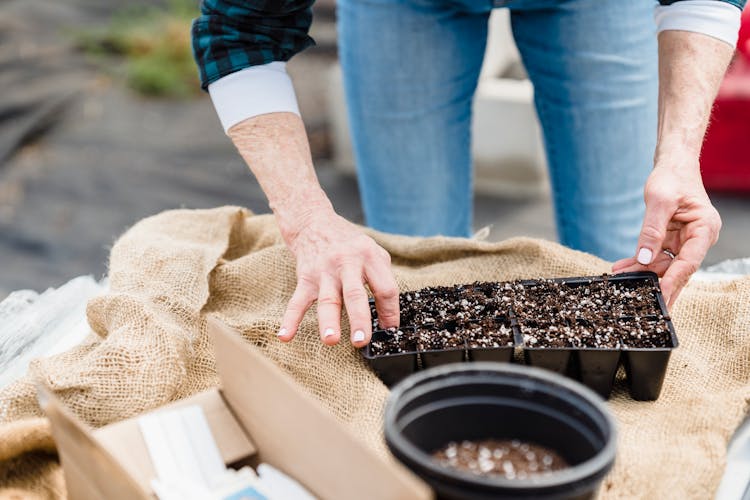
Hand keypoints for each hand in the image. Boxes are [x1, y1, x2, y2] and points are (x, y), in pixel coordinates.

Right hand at [276, 206, 399, 346]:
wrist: (314, 223)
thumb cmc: (349, 244)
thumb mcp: (373, 252)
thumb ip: (383, 279)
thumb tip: (389, 317)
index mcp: (369, 257)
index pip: (385, 288)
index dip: (390, 311)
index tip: (389, 330)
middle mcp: (347, 263)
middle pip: (355, 294)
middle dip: (359, 319)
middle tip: (361, 341)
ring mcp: (324, 272)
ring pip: (327, 299)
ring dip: (328, 321)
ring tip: (331, 340)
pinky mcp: (305, 278)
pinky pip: (297, 301)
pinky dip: (290, 319)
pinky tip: (285, 336)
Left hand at [612, 160, 720, 307]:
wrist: (672, 167)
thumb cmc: (671, 178)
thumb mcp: (659, 200)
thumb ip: (651, 230)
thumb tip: (643, 259)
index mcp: (703, 229)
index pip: (689, 262)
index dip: (675, 281)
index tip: (662, 296)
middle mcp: (696, 239)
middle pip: (678, 269)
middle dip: (659, 285)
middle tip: (646, 306)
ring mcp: (684, 241)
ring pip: (663, 265)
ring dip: (642, 273)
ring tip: (620, 279)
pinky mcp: (670, 240)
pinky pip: (654, 256)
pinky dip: (638, 262)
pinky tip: (621, 268)